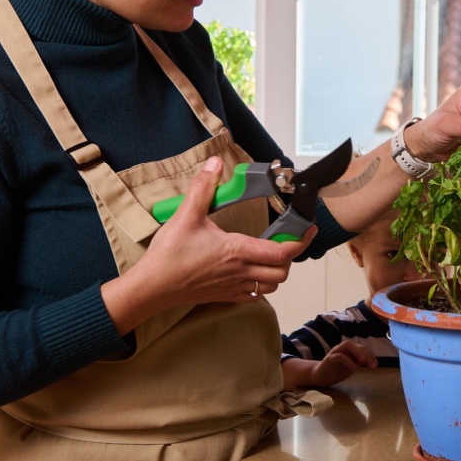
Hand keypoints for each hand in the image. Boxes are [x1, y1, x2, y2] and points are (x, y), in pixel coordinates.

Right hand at [101, 156, 316, 334]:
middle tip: (286, 241)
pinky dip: (260, 286)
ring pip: (269, 286)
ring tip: (270, 256)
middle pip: (282, 272)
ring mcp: (232, 287)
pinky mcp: (223, 296)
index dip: (301, 242)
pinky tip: (252, 275)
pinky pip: (252, 296)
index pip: (282, 252)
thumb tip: (214, 164)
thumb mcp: (185, 216)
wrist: (151, 288)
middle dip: (289, 258)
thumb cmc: (168, 256)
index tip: (309, 230)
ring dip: (276, 273)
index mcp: (237, 251)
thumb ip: (202, 188)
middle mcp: (240, 272)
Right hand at [282, 342, 377, 389]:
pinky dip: (348, 361)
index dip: (370, 355)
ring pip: (347, 345)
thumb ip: (358, 362)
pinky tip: (354, 368)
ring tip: (363, 361)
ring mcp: (335, 352)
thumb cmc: (336, 371)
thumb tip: (369, 360)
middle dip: (366, 354)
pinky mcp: (330, 359)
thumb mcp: (351, 366)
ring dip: (357, 351)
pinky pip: (339, 356)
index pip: (362, 348)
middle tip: (372, 365)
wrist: (320, 376)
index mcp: (349, 350)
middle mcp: (342, 348)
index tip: (375, 365)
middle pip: (356, 345)